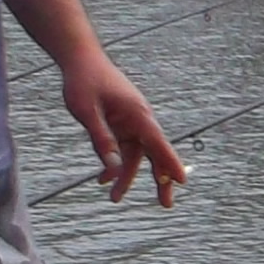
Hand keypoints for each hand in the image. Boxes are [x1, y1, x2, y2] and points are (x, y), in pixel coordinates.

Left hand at [61, 54, 188, 204]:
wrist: (80, 59)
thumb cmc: (84, 81)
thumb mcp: (87, 112)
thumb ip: (102, 140)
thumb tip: (112, 168)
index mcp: (138, 114)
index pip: (158, 143)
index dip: (170, 163)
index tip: (182, 180)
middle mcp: (139, 120)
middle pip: (154, 154)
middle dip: (161, 179)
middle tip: (166, 204)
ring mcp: (130, 123)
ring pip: (135, 155)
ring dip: (127, 176)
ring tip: (114, 198)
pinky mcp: (119, 124)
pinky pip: (121, 149)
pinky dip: (114, 163)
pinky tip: (102, 178)